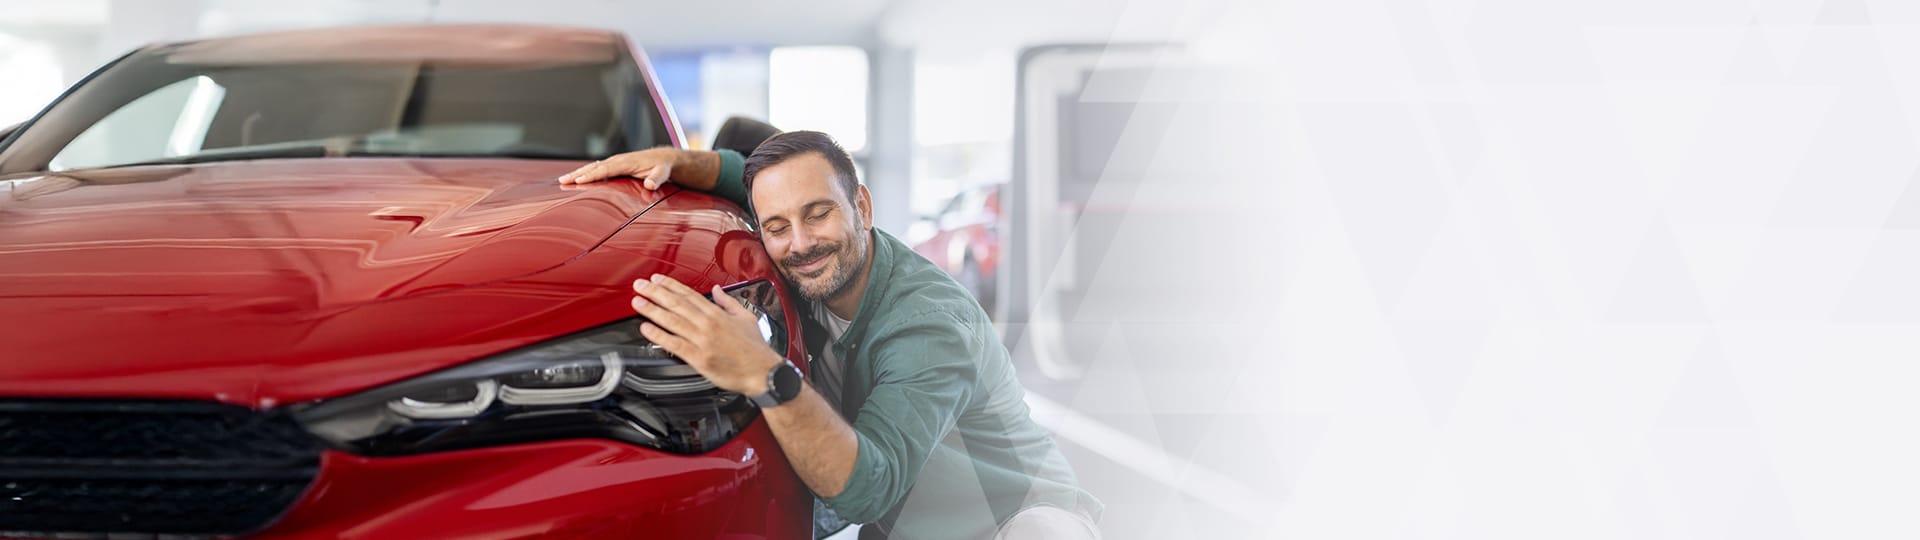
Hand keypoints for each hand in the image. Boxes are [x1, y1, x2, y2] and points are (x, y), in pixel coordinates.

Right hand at [557, 147, 686, 188]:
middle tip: (562, 181)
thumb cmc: (662, 167)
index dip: (592, 175)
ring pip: (592, 167)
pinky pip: (596, 169)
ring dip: (577, 173)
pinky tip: (574, 180)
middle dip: (578, 174)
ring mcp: (614, 162)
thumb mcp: (663, 173)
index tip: (579, 180)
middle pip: (594, 167)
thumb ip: (657, 179)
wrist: (663, 159)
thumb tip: (650, 184)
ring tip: (562, 180)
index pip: (605, 169)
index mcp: (626, 162)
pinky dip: (584, 173)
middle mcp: (617, 160)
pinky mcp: (613, 166)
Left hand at [631, 274, 782, 394]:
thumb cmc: (755, 349)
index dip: (671, 285)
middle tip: (640, 285)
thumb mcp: (746, 318)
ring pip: (672, 321)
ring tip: (638, 302)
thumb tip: (717, 290)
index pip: (690, 295)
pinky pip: (675, 344)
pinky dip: (659, 335)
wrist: (763, 373)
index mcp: (718, 314)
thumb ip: (728, 302)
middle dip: (655, 293)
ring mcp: (703, 341)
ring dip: (652, 310)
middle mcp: (709, 324)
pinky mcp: (699, 358)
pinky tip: (646, 328)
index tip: (657, 279)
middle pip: (677, 304)